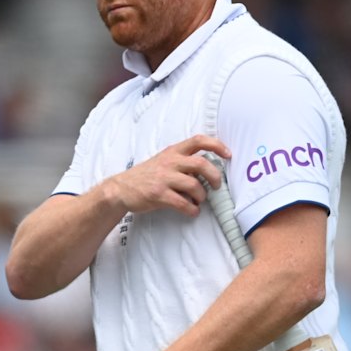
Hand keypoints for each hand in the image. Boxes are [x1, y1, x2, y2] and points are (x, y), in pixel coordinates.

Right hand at [109, 134, 230, 217]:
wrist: (121, 188)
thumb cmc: (147, 175)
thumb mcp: (164, 160)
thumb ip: (183, 161)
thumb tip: (208, 170)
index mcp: (173, 151)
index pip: (199, 140)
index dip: (217, 145)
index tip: (228, 154)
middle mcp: (170, 162)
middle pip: (201, 164)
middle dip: (215, 176)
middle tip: (216, 186)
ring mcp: (164, 178)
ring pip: (194, 185)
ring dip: (202, 196)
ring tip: (199, 201)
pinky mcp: (158, 194)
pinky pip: (183, 203)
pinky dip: (192, 209)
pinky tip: (192, 211)